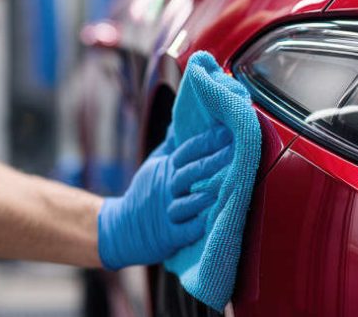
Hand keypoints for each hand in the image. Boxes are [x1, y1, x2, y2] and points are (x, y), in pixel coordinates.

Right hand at [96, 125, 232, 269]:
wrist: (120, 228)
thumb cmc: (144, 193)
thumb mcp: (153, 165)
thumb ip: (171, 145)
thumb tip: (181, 121)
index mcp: (166, 169)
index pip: (187, 151)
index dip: (207, 140)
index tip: (228, 130)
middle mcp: (167, 189)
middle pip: (191, 172)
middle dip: (214, 161)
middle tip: (237, 150)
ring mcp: (167, 213)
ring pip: (188, 202)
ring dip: (207, 194)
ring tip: (227, 184)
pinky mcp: (169, 236)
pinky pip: (185, 231)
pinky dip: (198, 226)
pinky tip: (213, 219)